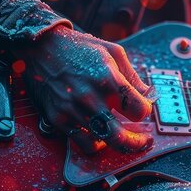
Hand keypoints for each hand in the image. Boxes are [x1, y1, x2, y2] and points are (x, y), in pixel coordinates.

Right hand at [14, 25, 152, 153]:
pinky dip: (96, 143)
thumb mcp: (113, 53)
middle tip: (143, 141)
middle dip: (137, 143)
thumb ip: (133, 77)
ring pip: (103, 143)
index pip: (139, 110)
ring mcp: (72, 110)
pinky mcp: (58, 118)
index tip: (142, 108)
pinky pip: (83, 143)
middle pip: (121, 137)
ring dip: (117, 143)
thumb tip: (149, 96)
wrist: (42, 46)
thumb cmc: (80, 48)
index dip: (145, 111)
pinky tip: (100, 133)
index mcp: (108, 79)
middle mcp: (90, 98)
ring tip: (122, 135)